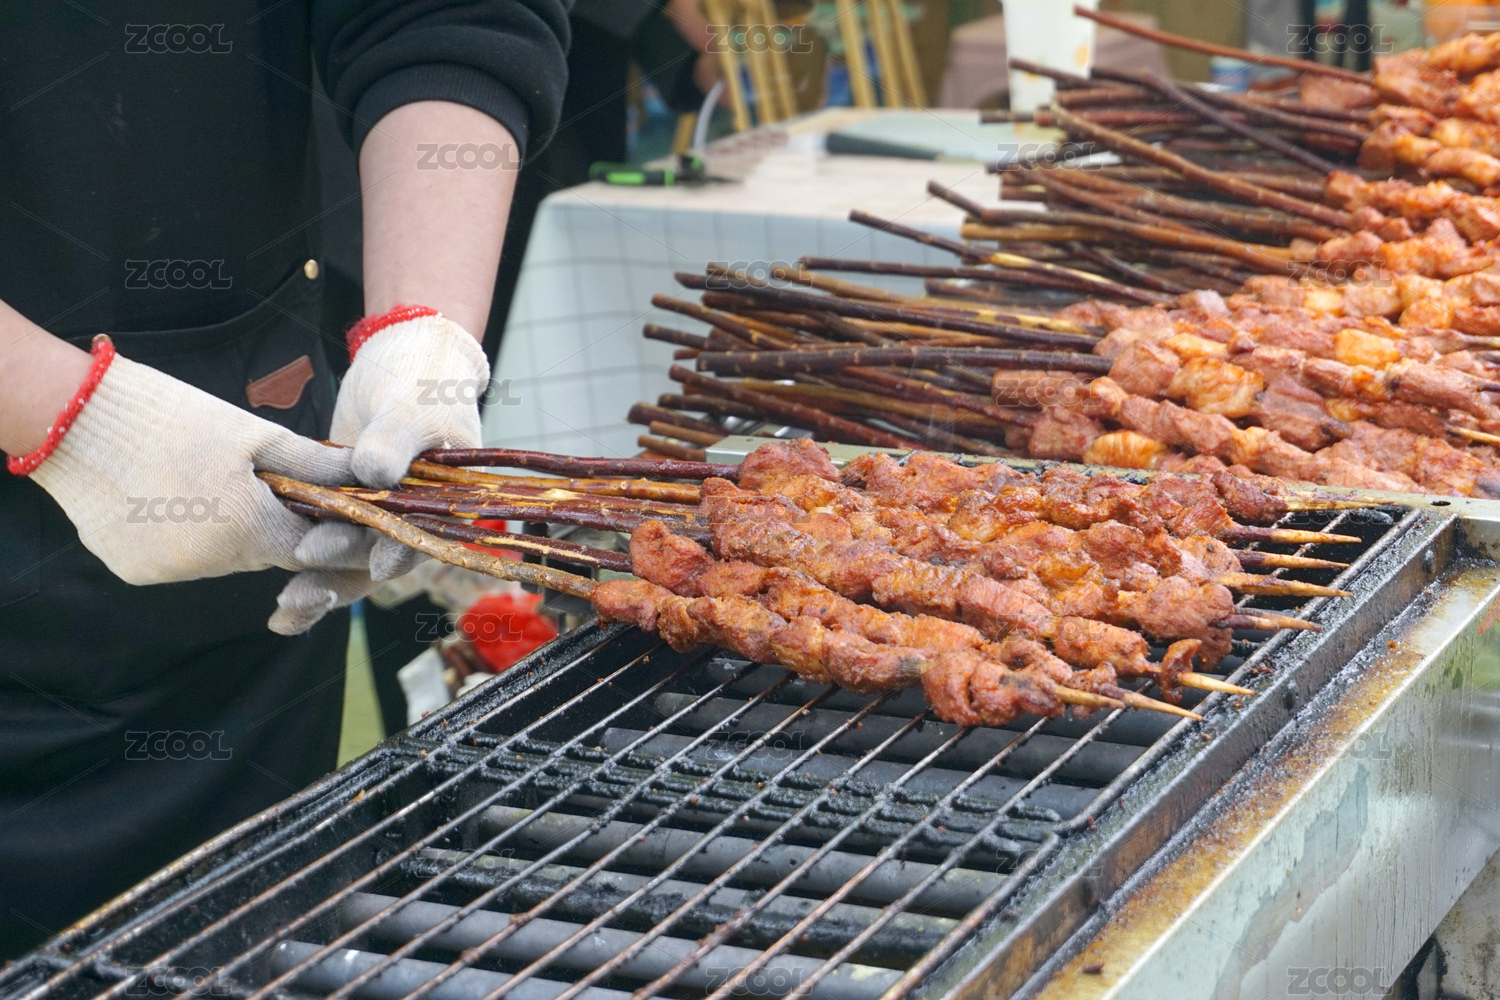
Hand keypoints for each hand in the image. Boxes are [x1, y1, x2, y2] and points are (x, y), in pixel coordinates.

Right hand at [21, 337, 353, 584]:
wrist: (74, 420)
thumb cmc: (172, 416)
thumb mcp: (254, 435)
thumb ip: (316, 465)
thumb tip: (371, 476)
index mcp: (246, 528)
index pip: (307, 548)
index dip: (320, 528)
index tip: (323, 505)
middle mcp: (209, 563)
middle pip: (265, 553)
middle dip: (272, 522)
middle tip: (257, 480)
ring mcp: (168, 571)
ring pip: (224, 559)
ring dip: (229, 530)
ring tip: (206, 482)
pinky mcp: (134, 571)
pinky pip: (180, 560)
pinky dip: (185, 536)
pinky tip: (168, 496)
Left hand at [270, 305, 487, 634]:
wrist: (402, 359)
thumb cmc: (423, 381)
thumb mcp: (415, 407)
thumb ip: (395, 441)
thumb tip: (374, 473)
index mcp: (441, 503)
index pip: (420, 536)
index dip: (396, 554)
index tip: (372, 568)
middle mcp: (409, 517)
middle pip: (376, 558)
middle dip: (338, 575)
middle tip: (298, 585)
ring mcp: (374, 515)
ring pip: (346, 561)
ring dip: (316, 586)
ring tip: (281, 614)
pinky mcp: (342, 507)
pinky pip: (321, 538)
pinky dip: (298, 561)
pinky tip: (273, 595)